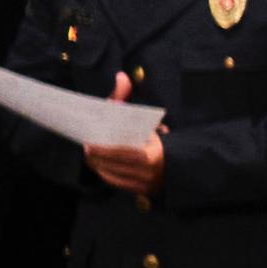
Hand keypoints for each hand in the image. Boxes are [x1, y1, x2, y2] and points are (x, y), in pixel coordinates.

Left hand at [84, 77, 165, 195]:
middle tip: (86, 147)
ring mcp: (146, 183)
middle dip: (96, 156)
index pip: (122, 152)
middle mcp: (150, 171)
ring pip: (113, 175)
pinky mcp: (142, 191)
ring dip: (98, 165)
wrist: (180, 163)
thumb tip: (121, 76)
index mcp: (153, 152)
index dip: (103, 150)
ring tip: (90, 154)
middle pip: (113, 164)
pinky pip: (117, 183)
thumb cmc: (155, 137)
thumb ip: (128, 98)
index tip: (88, 144)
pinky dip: (106, 174)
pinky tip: (100, 165)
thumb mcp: (143, 117)